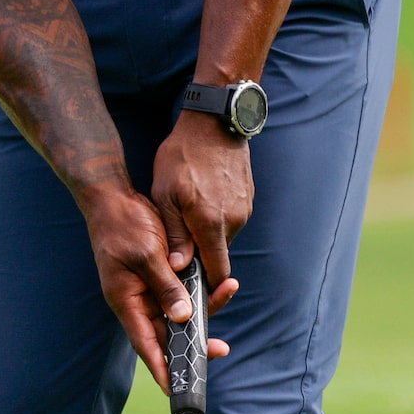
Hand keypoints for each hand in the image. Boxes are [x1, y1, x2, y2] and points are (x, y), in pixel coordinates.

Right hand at [84, 185, 229, 391]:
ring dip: (204, 307)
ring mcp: (148, 289)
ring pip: (179, 312)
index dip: (161, 367)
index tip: (175, 389)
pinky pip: (182, 291)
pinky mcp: (159, 275)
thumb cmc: (122, 225)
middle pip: (167, 333)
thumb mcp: (147, 255)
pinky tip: (219, 284)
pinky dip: (200, 290)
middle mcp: (138, 300)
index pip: (146, 344)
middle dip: (194, 341)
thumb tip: (184, 317)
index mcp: (127, 301)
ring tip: (229, 291)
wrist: (113, 197)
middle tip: (222, 349)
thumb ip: (166, 287)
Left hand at [151, 110, 248, 316]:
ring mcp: (244, 209)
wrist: (214, 123)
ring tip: (186, 215)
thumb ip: (174, 235)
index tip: (191, 290)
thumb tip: (179, 268)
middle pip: (219, 256)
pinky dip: (215, 218)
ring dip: (207, 235)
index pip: (216, 273)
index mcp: (211, 224)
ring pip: (224, 237)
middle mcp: (233, 221)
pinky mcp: (247, 198)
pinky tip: (200, 200)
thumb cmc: (182, 157)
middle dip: (202, 258)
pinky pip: (230, 219)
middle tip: (179, 247)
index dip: (205, 286)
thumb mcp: (166, 195)